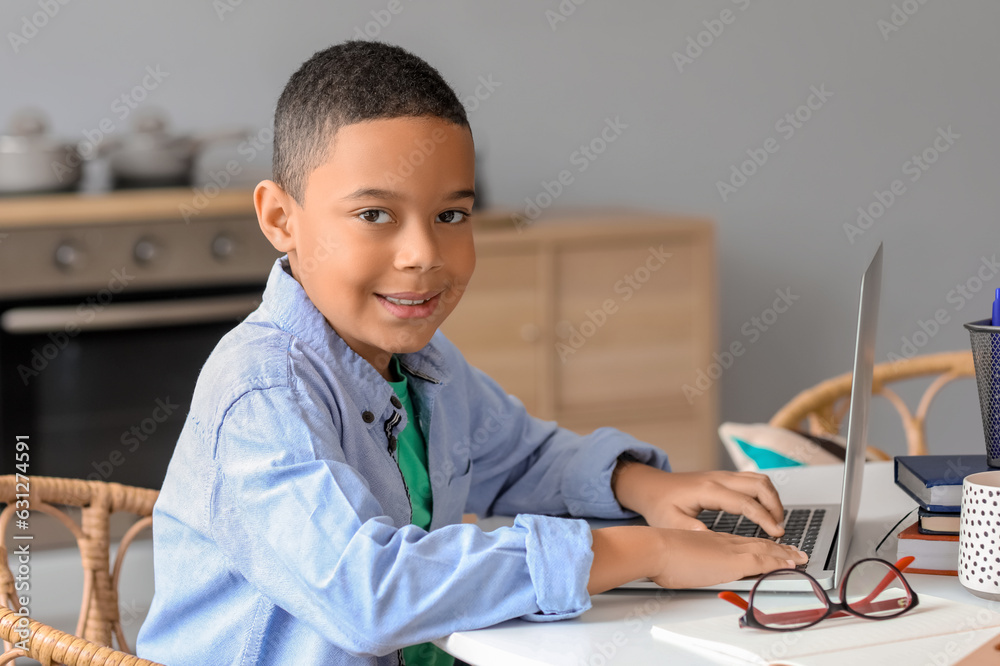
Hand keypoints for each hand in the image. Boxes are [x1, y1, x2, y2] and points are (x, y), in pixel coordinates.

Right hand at [587, 525, 808, 592]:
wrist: (655, 548)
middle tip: (795, 552)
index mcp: (712, 540)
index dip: (760, 544)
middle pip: (758, 544)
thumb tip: (689, 566)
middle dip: (779, 549)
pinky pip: (763, 561)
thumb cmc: (660, 554)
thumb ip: (691, 558)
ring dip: (785, 554)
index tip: (772, 546)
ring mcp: (730, 550)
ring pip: (765, 550)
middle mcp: (725, 541)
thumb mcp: (679, 554)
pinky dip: (779, 562)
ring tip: (799, 558)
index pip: (743, 542)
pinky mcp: (733, 562)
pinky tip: (790, 564)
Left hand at [613, 464, 786, 536]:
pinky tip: (764, 510)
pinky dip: (764, 493)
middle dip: (775, 506)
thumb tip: (710, 538)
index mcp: (707, 490)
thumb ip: (690, 530)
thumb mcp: (669, 522)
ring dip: (772, 498)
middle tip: (779, 528)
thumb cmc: (659, 504)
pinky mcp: (723, 477)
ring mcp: (721, 475)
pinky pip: (751, 479)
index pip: (745, 502)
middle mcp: (718, 478)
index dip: (764, 518)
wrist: (650, 486)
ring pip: (758, 478)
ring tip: (775, 521)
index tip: (776, 533)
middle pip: (759, 484)